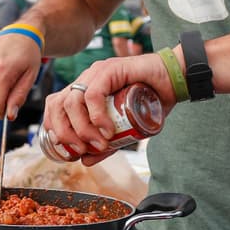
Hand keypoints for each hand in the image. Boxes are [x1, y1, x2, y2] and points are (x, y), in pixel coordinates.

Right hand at [0, 34, 41, 120]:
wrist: (19, 34)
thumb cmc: (28, 55)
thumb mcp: (30, 77)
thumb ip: (19, 97)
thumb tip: (9, 116)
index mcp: (1, 70)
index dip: (2, 111)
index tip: (10, 109)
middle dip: (0, 103)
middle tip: (12, 91)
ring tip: (5, 82)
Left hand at [41, 53, 181, 165]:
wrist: (176, 80)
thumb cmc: (152, 100)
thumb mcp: (125, 130)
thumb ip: (106, 143)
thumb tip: (84, 160)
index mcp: (84, 89)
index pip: (55, 105)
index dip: (54, 127)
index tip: (64, 147)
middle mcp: (86, 79)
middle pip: (57, 104)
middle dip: (64, 132)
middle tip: (81, 150)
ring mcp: (96, 72)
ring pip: (72, 101)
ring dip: (81, 128)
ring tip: (99, 143)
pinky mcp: (110, 69)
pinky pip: (93, 94)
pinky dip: (96, 116)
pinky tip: (108, 130)